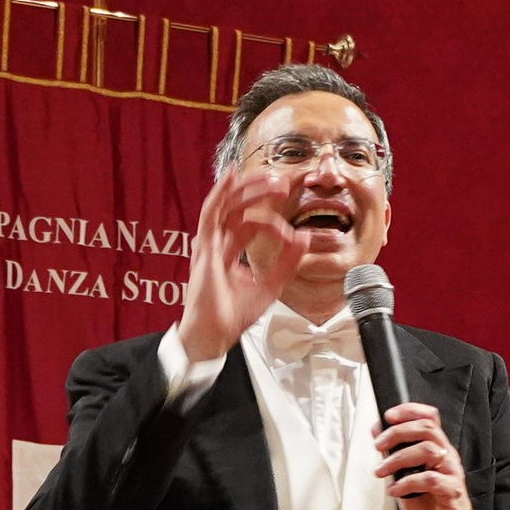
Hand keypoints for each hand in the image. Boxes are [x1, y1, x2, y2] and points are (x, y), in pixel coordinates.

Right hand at [173, 162, 301, 361]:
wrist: (214, 334)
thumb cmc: (232, 314)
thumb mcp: (271, 284)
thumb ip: (287, 261)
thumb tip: (304, 237)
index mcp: (229, 250)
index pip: (249, 223)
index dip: (272, 222)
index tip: (293, 234)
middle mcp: (217, 242)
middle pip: (237, 207)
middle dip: (258, 191)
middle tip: (282, 181)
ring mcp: (209, 243)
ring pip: (226, 204)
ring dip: (247, 188)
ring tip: (269, 176)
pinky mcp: (204, 246)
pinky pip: (210, 213)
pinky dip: (220, 192)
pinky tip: (232, 176)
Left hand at [376, 402, 476, 509]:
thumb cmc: (430, 505)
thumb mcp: (406, 476)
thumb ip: (395, 456)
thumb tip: (378, 435)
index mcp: (437, 448)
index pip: (429, 417)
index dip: (409, 411)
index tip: (388, 416)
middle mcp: (446, 456)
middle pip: (427, 428)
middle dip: (397, 432)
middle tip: (378, 445)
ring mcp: (451, 472)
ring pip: (427, 450)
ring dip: (397, 459)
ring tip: (382, 471)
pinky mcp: (452, 491)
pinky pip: (429, 479)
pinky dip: (407, 483)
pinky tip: (395, 490)